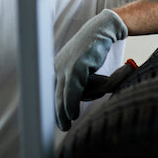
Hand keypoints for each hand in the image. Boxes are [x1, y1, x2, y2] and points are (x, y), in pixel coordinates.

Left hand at [54, 9, 127, 130]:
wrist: (104, 31)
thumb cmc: (96, 51)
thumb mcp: (82, 67)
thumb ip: (77, 83)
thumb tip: (73, 103)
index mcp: (57, 66)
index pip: (52, 91)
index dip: (55, 107)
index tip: (58, 120)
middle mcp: (57, 66)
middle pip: (55, 95)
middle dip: (58, 113)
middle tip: (63, 127)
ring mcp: (65, 67)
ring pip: (64, 95)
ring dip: (69, 109)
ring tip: (73, 116)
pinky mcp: (76, 67)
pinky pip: (73, 91)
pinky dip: (72, 104)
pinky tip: (73, 114)